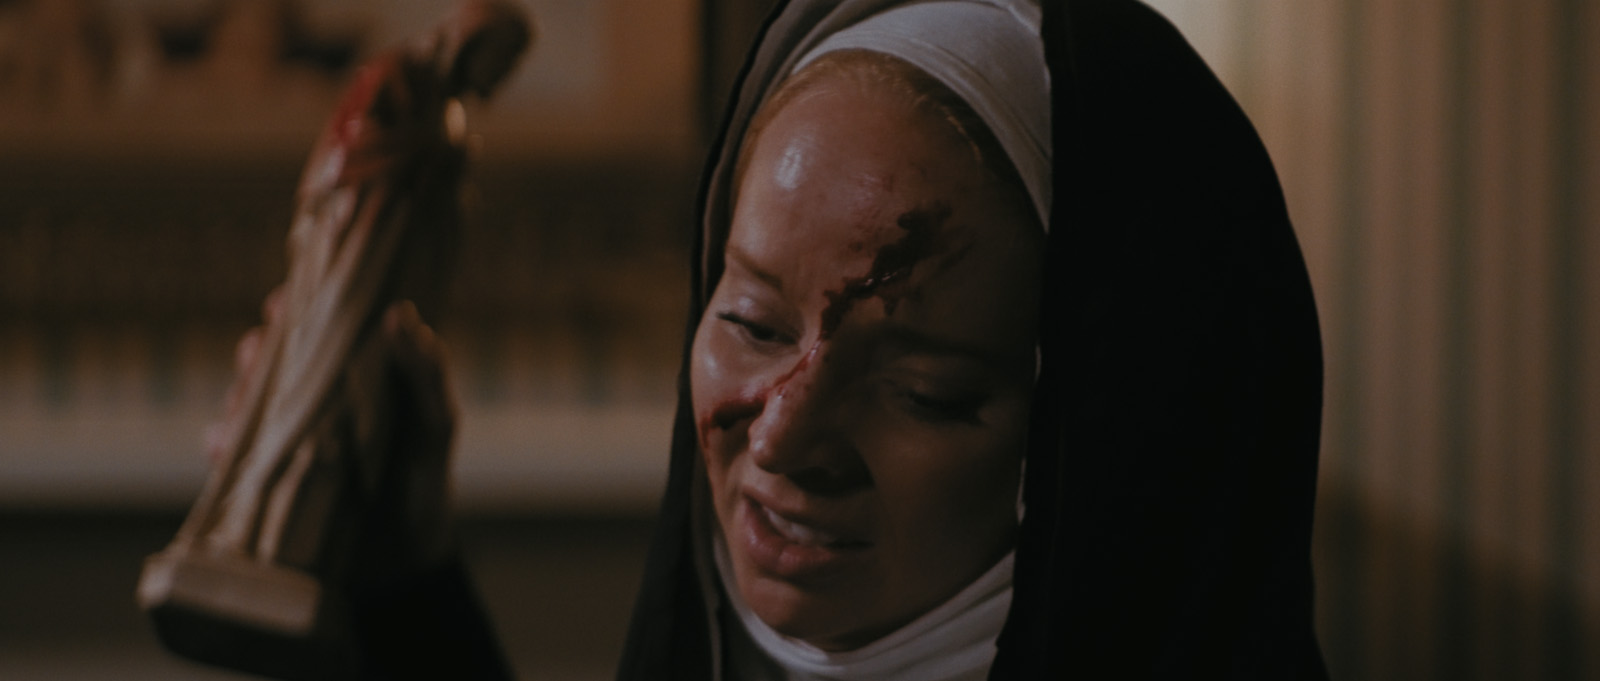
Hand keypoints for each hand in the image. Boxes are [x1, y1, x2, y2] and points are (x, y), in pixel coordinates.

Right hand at [203, 291, 461, 586]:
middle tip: (254, 351)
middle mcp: (317, 401)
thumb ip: (425, 374)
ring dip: (235, 394)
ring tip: (238, 399)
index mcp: (357, 378)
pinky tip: (221, 444)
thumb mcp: (435, 426)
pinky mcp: (267, 478)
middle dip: (256, 350)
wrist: (404, 562)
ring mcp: (288, 439)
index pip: (321, 329)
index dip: (298, 308)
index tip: (282, 301)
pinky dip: (221, 444)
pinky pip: (232, 454)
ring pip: (246, 402)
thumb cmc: (424, 482)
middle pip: (273, 361)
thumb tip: (401, 315)